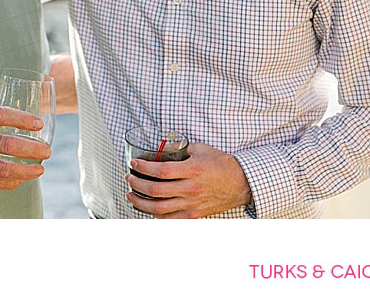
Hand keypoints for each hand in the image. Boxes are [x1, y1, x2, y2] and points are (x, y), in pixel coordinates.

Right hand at [0, 103, 51, 189]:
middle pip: (8, 144)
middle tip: (47, 150)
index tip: (38, 124)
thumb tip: (13, 115)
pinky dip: (10, 182)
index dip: (23, 119)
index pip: (1, 115)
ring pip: (3, 167)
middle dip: (32, 149)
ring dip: (26, 170)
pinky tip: (21, 179)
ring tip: (40, 168)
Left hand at [125, 142, 251, 217]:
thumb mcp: (200, 149)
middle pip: (156, 190)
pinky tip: (147, 209)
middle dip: (137, 184)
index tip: (134, 163)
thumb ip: (179, 149)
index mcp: (192, 171)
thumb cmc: (221, 165)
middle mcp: (190, 189)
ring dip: (140, 202)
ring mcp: (192, 204)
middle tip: (129, 178)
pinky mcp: (194, 214)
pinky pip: (170, 220)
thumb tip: (159, 148)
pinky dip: (155, 216)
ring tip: (131, 195)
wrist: (240, 183)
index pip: (161, 170)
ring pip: (159, 208)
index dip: (143, 167)